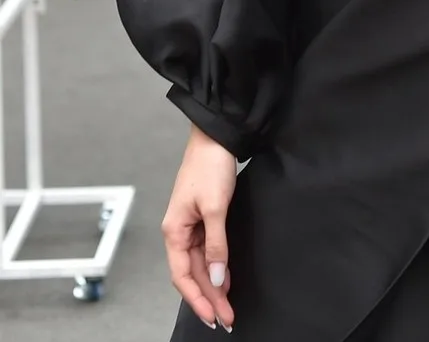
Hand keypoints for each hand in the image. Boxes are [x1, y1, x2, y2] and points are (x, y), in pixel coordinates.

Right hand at [161, 125, 236, 331]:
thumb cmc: (210, 166)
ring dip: (213, 284)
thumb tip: (215, 277)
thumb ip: (216, 245)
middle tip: (226, 318)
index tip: (213, 317)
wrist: (217, 137)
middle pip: (191, 273)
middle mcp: (179, 231)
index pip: (182, 276)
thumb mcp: (215, 208)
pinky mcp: (204, 216)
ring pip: (199, 264)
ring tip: (228, 304)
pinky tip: (226, 276)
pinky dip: (216, 265)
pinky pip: (207, 249)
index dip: (198, 299)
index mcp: (174, 231)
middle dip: (209, 297)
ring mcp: (191, 224)